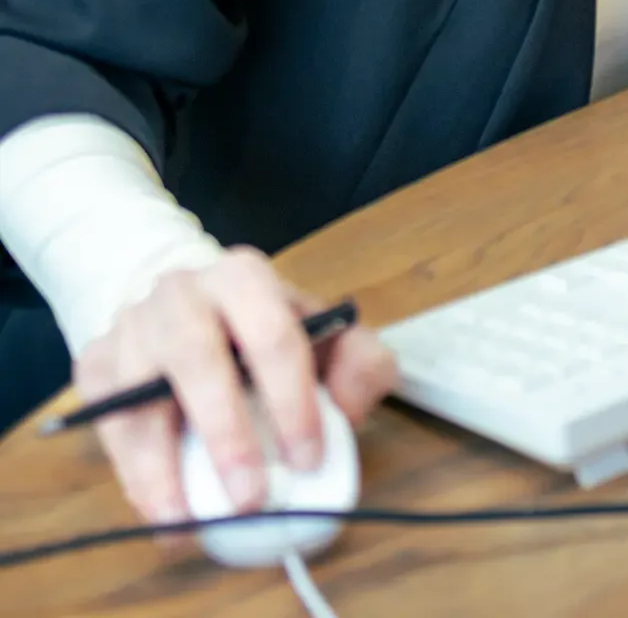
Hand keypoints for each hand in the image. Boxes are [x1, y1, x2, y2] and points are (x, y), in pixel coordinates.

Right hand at [74, 249, 396, 532]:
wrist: (188, 308)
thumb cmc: (262, 331)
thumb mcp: (325, 334)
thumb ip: (359, 362)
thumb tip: (346, 407)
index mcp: (245, 277)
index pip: (272, 333)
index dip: (291, 401)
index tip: (307, 461)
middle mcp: (182, 292)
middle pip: (196, 356)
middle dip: (225, 433)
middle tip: (249, 498)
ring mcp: (132, 325)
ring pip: (137, 395)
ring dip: (161, 466)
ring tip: (188, 521)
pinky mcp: (97, 363)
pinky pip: (106, 422)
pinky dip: (131, 471)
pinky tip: (159, 507)